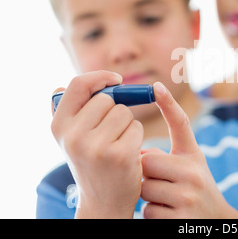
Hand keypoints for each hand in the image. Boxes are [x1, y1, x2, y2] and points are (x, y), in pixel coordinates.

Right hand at [51, 70, 143, 217]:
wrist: (103, 201)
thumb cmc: (92, 163)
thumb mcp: (72, 138)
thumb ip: (71, 111)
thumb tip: (66, 86)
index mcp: (59, 126)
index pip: (78, 85)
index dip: (100, 77)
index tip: (116, 80)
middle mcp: (73, 136)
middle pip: (108, 99)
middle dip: (116, 110)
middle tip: (110, 133)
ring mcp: (96, 146)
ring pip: (124, 113)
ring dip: (128, 124)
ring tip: (117, 144)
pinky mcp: (120, 155)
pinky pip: (137, 127)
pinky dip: (136, 137)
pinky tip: (127, 154)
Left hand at [140, 82, 237, 218]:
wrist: (215, 222)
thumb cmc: (196, 189)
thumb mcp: (190, 168)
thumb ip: (166, 156)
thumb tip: (137, 149)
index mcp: (194, 156)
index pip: (181, 125)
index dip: (168, 104)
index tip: (156, 86)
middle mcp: (194, 173)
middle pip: (148, 161)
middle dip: (146, 172)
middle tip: (161, 182)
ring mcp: (187, 196)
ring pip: (144, 188)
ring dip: (148, 195)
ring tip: (167, 199)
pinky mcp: (179, 218)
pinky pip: (147, 210)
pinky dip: (153, 214)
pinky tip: (168, 214)